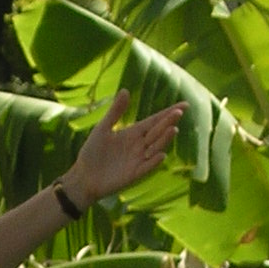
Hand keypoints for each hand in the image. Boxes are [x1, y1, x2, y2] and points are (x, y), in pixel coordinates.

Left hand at [58, 92, 185, 210]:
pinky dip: (154, 162)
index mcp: (134, 132)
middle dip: (168, 122)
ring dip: (164, 140)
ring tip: (173, 129)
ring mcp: (138, 160)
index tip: (184, 105)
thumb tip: (126, 90)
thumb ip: (115, 111)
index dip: (168, 113)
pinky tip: (160, 154)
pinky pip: (147, 167)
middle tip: (178, 112)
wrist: (84, 176)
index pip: (155, 121)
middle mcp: (140, 145)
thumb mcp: (102, 128)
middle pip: (157, 132)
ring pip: (155, 148)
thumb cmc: (92, 152)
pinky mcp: (134, 174)